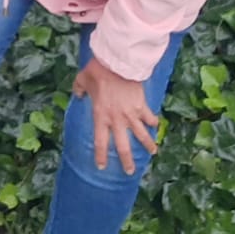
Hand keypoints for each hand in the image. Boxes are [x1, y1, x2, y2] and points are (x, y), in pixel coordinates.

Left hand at [72, 55, 158, 174]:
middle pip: (123, 146)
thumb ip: (79, 89)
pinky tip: (156, 126)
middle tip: (130, 171)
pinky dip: (154, 122)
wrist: (117, 63)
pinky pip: (150, 117)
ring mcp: (131, 114)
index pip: (100, 142)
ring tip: (153, 153)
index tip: (102, 166)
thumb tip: (77, 94)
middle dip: (127, 161)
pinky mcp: (142, 105)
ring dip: (148, 145)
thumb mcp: (82, 79)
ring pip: (142, 136)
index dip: (101, 156)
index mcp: (100, 116)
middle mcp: (116, 120)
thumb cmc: (97, 71)